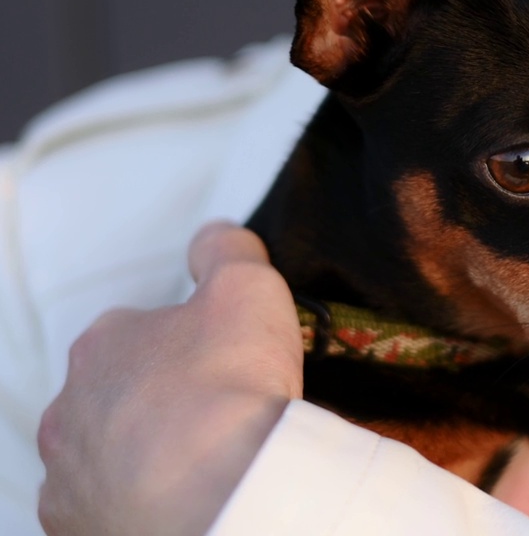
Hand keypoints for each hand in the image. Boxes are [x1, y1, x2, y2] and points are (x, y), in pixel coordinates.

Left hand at [38, 222, 303, 534]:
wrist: (219, 490)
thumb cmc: (228, 385)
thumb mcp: (247, 286)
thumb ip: (227, 251)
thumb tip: (216, 235)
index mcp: (104, 343)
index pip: (138, 331)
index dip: (187, 344)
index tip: (223, 361)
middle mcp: (71, 405)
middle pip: (113, 394)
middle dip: (155, 400)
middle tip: (213, 415)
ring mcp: (69, 472)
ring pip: (101, 453)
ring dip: (139, 454)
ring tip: (199, 464)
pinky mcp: (78, 525)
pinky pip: (101, 508)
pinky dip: (132, 503)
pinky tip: (175, 500)